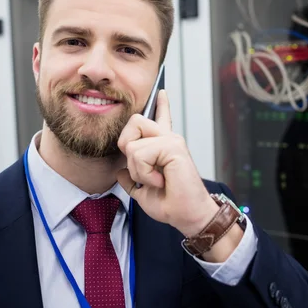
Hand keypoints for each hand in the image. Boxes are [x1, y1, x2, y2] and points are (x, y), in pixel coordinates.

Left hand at [116, 90, 219, 237]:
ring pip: (132, 145)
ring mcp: (171, 141)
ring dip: (137, 170)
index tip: (161, 92)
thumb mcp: (143, 192)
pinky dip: (144, 173)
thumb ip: (130, 180)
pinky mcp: (173, 146)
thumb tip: (119, 172)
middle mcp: (169, 140)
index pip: (161, 119)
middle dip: (127, 147)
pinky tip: (160, 180)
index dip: (160, 105)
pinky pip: (140, 155)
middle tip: (142, 170)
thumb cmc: (172, 204)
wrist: (188, 216)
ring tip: (155, 180)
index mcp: (164, 147)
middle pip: (134, 122)